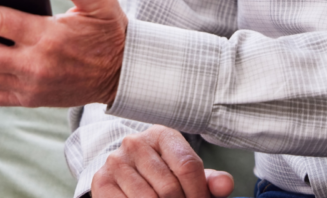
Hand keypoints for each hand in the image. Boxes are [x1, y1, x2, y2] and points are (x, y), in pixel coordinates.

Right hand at [93, 126, 234, 197]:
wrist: (125, 173)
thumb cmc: (163, 174)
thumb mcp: (187, 174)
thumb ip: (209, 180)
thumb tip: (225, 185)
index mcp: (162, 134)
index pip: (188, 166)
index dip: (199, 194)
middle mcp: (135, 142)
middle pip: (169, 188)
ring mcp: (116, 161)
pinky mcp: (101, 181)